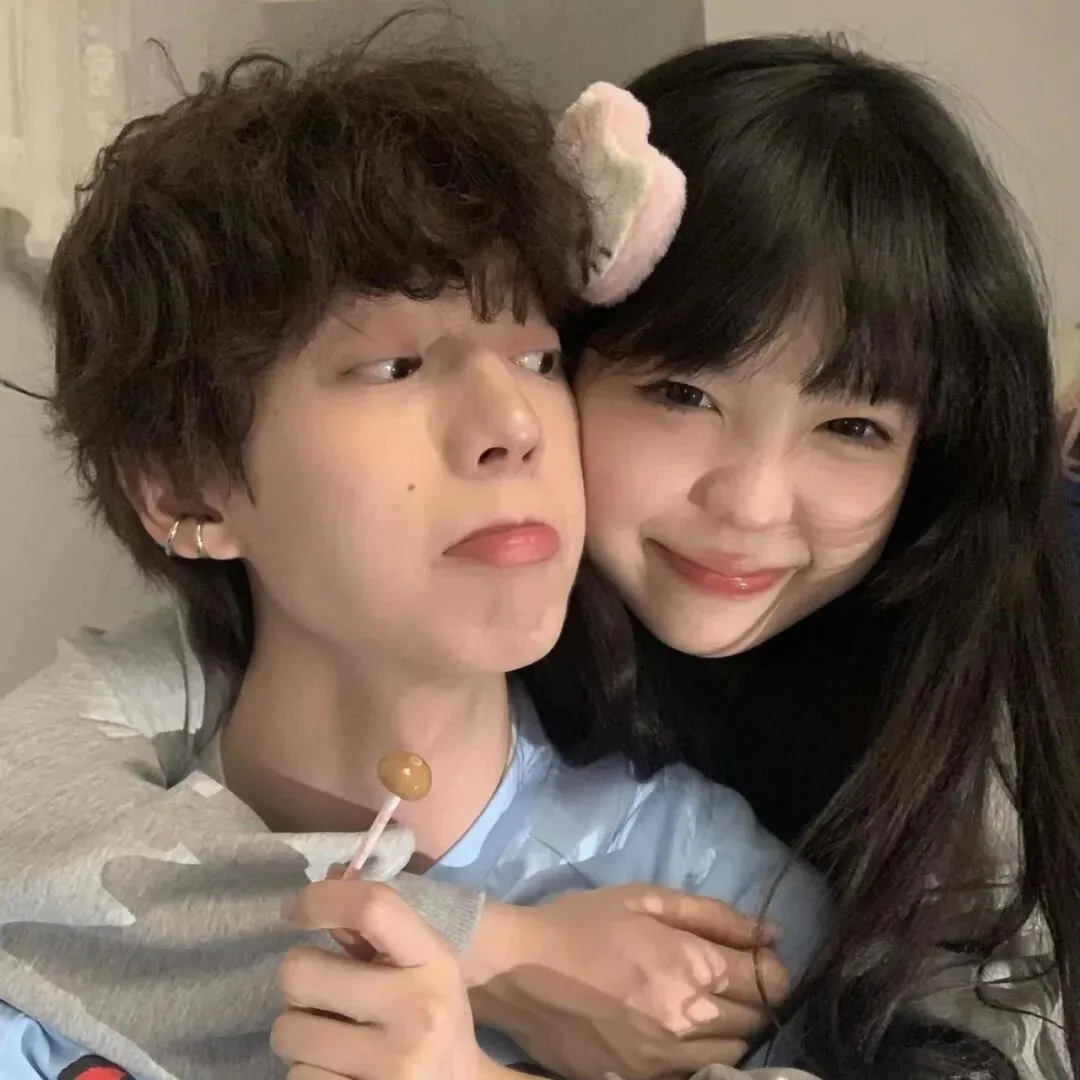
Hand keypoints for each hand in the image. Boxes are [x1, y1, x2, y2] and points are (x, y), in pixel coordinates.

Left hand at [274, 879, 501, 1079]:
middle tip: (323, 994)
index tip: (296, 910)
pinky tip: (340, 1071)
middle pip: (300, 972)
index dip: (321, 899)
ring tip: (336, 1039)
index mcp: (434, 964)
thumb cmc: (430, 1016)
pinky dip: (308, 1073)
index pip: (373, 908)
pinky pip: (294, 1079)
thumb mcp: (419, 965)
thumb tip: (323, 882)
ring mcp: (393, 1069)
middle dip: (300, 982)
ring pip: (287, 1033)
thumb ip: (372, 929)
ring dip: (301, 1034)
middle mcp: (418, 1013)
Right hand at [464, 885, 789, 1079]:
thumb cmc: (584, 923)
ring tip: (696, 1006)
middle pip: (755, 1019)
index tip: (748, 959)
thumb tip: (770, 933)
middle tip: (719, 977)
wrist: (519, 970)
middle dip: (749, 997)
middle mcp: (688, 1019)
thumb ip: (715, 916)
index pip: (769, 980)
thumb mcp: (647, 899)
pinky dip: (696, 1053)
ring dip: (727, 1029)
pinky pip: (694, 1072)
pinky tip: (672, 1030)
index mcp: (692, 967)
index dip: (767, 967)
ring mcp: (664, 1059)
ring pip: (732, 1053)